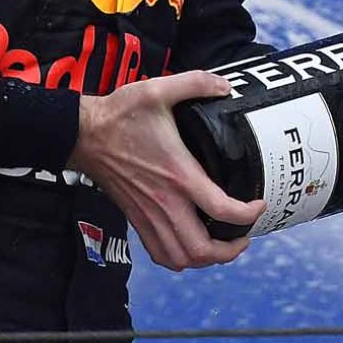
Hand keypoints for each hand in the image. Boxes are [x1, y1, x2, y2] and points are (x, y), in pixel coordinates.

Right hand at [67, 70, 265, 270]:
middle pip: (201, 249)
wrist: (82, 135)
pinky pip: (160, 254)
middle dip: (230, 250)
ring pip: (180, 258)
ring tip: (223, 245)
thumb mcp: (158, 89)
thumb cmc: (119, 114)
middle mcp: (165, 202)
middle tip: (245, 236)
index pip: (221, 209)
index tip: (259, 204)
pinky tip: (192, 245)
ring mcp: (148, 215)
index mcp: (178, 174)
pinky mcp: (136, 219)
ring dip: (206, 259)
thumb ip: (195, 82)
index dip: (247, 214)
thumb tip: (225, 86)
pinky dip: (180, 258)